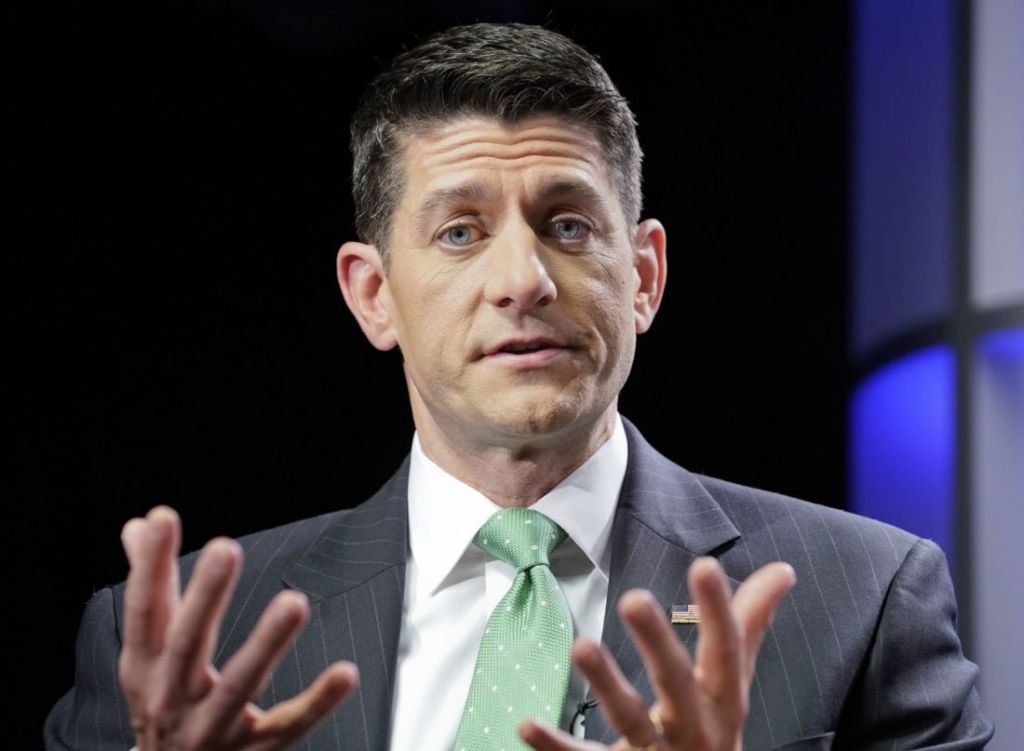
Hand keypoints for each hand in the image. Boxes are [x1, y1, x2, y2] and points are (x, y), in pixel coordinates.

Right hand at [118, 506, 358, 749]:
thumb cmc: (164, 702)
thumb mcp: (148, 652)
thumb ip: (153, 585)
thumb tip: (140, 525)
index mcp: (147, 667)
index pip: (145, 610)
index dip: (149, 565)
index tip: (162, 520)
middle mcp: (173, 698)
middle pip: (189, 644)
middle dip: (205, 596)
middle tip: (224, 547)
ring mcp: (214, 728)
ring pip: (240, 684)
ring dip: (267, 643)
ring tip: (293, 603)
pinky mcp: (255, 750)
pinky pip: (290, 725)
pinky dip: (318, 701)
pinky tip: (346, 672)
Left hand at [518, 557, 795, 750]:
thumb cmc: (713, 731)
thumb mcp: (733, 683)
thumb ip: (749, 625)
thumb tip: (782, 570)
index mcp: (723, 701)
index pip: (726, 649)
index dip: (719, 609)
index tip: (705, 565)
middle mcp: (695, 729)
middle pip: (678, 683)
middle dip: (658, 644)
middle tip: (634, 598)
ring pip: (631, 719)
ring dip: (606, 683)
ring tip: (581, 645)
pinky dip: (556, 745)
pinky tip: (526, 722)